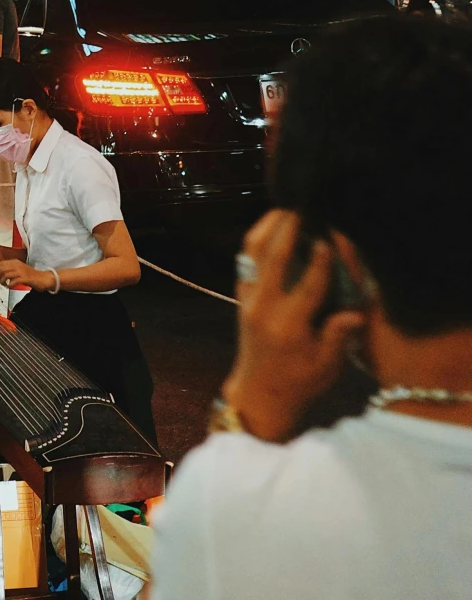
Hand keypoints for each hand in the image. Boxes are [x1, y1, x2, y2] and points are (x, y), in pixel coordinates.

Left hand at [0, 258, 44, 289]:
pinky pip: (14, 281)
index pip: (0, 263)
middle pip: (1, 269)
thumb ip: (9, 270)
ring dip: (2, 281)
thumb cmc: (30, 275)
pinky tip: (10, 287)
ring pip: (6, 275)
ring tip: (3, 285)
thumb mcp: (19, 270)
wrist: (43, 278)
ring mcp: (21, 271)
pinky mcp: (26, 278)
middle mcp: (17, 265)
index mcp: (15, 262)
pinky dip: (9, 285)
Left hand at [221, 208, 367, 442]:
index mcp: (290, 326)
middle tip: (305, 205)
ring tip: (287, 207)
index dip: (321, 261)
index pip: (307, 286)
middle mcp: (264, 307)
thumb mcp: (326, 367)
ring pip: (252, 251)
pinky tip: (272, 226)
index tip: (330, 237)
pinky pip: (245, 258)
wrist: (258, 395)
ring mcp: (249, 298)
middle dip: (289, 228)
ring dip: (268, 226)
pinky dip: (257, 238)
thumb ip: (338, 337)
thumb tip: (357, 311)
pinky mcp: (241, 295)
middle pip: (273, 257)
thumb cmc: (299, 383)